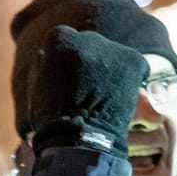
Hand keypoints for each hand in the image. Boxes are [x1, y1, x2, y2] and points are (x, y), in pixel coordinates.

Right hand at [27, 25, 149, 158]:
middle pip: (92, 44)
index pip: (67, 40)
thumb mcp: (40, 85)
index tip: (73, 79)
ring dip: (112, 72)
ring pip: (114, 55)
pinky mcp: (131, 60)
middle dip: (93, 64)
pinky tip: (123, 98)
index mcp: (58, 39)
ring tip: (107, 98)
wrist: (78, 139)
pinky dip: (133, 79)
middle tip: (92, 90)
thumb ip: (49, 65)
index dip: (71, 62)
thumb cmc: (53, 121)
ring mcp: (110, 48)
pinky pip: (137, 65)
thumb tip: (54, 58)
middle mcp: (85, 37)